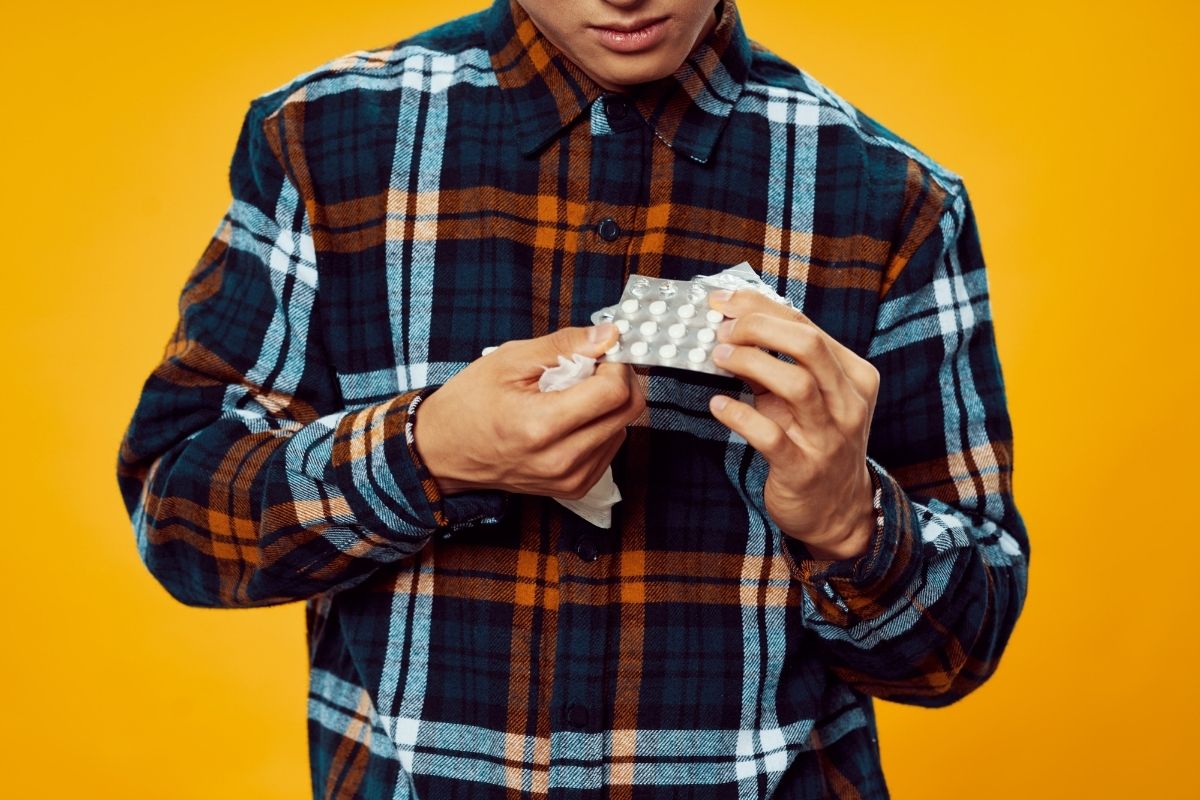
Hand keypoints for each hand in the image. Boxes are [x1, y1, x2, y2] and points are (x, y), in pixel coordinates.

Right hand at [414, 324, 644, 499]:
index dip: (615, 363)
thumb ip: (564, 345)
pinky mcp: (574, 488)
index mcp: (542, 426)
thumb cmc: (469, 403)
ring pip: (623, 428)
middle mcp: (562, 460)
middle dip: (618, 379)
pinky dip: (599, 426)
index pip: (614, 392)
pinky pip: (610, 448)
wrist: (443, 452)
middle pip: (628, 411)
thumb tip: (609, 335)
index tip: (600, 351)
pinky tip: (570, 418)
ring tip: (571, 395)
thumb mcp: (509, 361)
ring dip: (607, 404)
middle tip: (592, 366)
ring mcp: (570, 479)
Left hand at [705, 289, 880, 560]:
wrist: (837, 511)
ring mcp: (829, 437)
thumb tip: (733, 328)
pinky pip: (769, 436)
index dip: (761, 308)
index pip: (807, 326)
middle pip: (808, 345)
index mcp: (853, 376)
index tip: (724, 302)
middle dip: (759, 328)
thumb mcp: (808, 399)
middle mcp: (848, 403)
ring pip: (797, 385)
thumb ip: (778, 364)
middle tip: (723, 330)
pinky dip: (739, 415)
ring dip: (751, 364)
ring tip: (718, 357)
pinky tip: (718, 405)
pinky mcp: (803, 469)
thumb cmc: (816, 442)